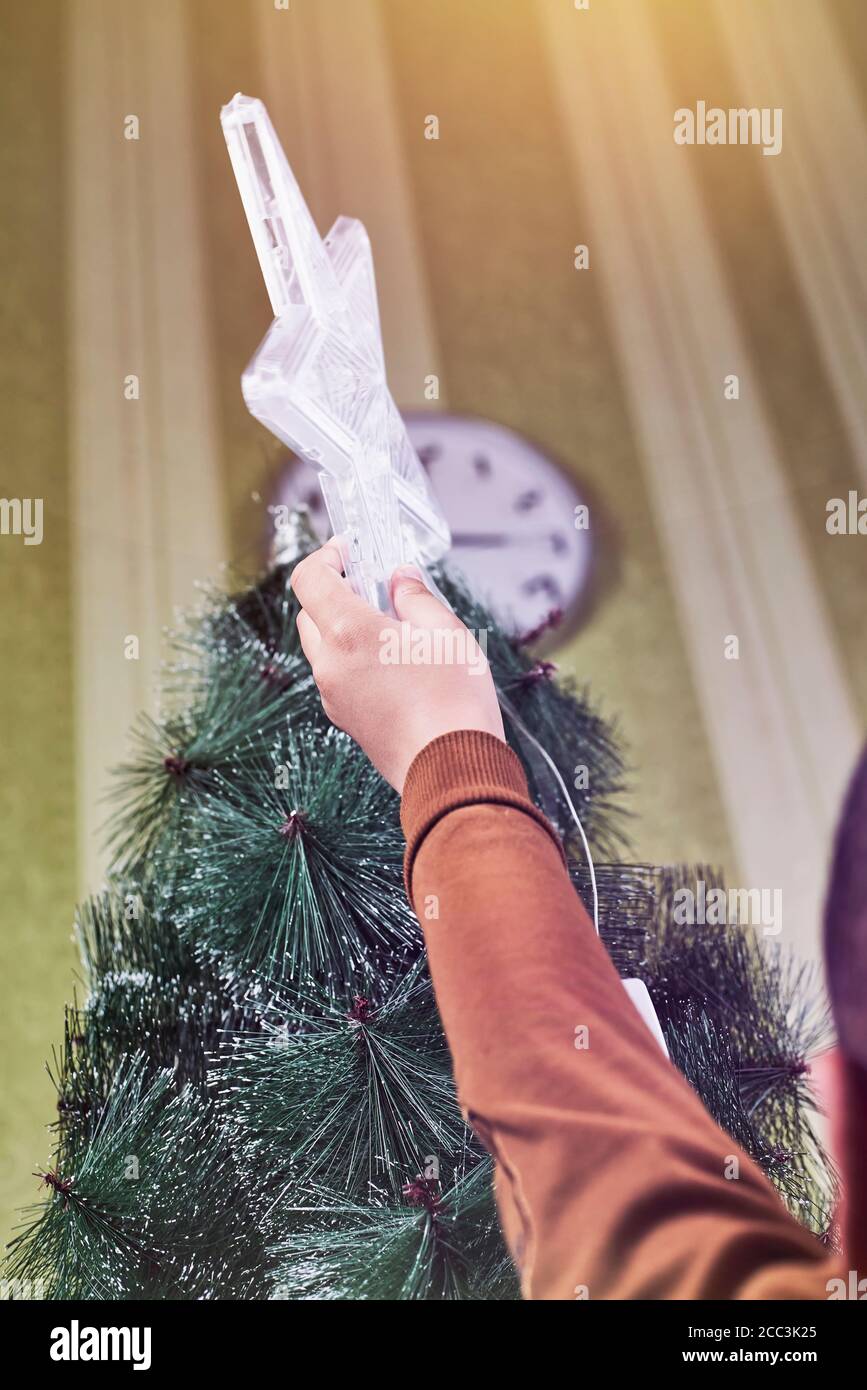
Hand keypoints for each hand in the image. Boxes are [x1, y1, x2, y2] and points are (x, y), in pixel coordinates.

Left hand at [290, 541, 505, 791]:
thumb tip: (400, 579)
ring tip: (391, 626)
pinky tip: (393, 662)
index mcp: (348, 633)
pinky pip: (337, 675)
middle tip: (375, 584)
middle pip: (310, 612)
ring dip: (344, 627)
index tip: (349, 548)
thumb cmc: (454, 702)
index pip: (310, 578)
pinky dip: (352, 658)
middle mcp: (329, 664)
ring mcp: (333, 695)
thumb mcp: (446, 632)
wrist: (452, 770)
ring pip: (322, 646)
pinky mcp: (345, 719)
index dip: (326, 555)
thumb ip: (415, 596)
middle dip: (337, 591)